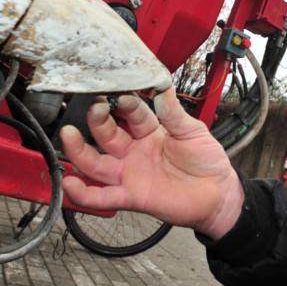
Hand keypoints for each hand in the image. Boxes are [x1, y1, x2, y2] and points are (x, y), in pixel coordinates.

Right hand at [60, 87, 243, 238]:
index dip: (126, 105)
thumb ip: (174, 114)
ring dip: (80, 150)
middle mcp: (135, 150)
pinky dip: (84, 193)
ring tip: (68, 135)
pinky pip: (103, 197)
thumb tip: (163, 88)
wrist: (218, 194)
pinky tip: (71, 183)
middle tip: (95, 108)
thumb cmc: (207, 161)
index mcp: (150, 131)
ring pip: (97, 163)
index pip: (132, 113)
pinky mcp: (131, 196)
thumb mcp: (193, 131)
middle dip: (98, 120)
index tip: (121, 95)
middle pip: (108, 134)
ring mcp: (130, 173)